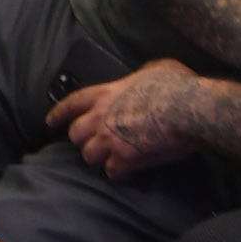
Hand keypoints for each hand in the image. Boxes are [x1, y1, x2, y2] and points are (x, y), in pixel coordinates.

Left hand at [48, 59, 202, 180]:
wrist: (190, 109)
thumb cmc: (177, 85)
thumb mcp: (156, 68)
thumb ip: (141, 74)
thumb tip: (145, 75)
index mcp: (106, 93)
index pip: (72, 103)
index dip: (59, 114)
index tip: (50, 122)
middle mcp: (101, 117)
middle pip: (76, 135)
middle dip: (83, 140)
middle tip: (96, 142)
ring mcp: (111, 139)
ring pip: (89, 156)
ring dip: (100, 158)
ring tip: (112, 158)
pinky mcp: (125, 159)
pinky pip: (112, 172)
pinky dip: (119, 173)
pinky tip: (128, 172)